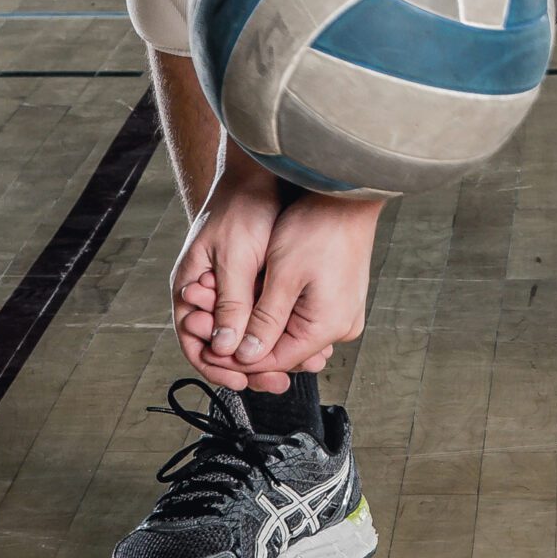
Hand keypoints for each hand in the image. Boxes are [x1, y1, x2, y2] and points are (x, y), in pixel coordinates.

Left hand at [169, 161, 380, 391]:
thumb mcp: (283, 276)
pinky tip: (253, 298)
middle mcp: (341, 327)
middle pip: (283, 350)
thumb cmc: (318, 228)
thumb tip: (244, 356)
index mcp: (328, 327)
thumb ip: (263, 322)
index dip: (237, 359)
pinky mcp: (340, 300)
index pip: (275, 361)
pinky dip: (275, 312)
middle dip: (244, 339)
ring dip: (257, 324)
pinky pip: (303, 317)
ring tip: (224, 309)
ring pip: (290, 333)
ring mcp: (343, 313)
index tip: (208, 349)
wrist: (348, 197)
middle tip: (209, 325)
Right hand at [172, 157, 287, 391]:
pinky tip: (304, 339)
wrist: (263, 172)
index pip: (196, 343)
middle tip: (282, 381)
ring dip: (270, 351)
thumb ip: (232, 302)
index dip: (220, 367)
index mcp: (189, 287)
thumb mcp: (237, 257)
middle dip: (252, 365)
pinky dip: (280, 330)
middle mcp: (207, 292)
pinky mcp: (254, 280)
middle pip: (224, 344)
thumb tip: (226, 349)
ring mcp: (231, 287)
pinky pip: (263, 316)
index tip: (247, 381)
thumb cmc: (244, 207)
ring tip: (300, 365)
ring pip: (246, 334)